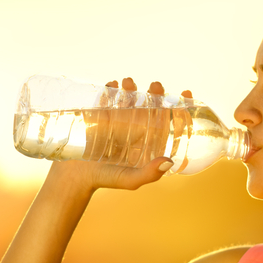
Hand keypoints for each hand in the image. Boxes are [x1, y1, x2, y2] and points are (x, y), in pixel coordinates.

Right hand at [51, 77, 176, 190]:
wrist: (75, 177)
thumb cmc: (106, 180)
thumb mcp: (130, 180)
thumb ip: (149, 174)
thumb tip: (169, 161)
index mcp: (148, 142)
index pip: (168, 123)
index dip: (179, 108)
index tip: (186, 94)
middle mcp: (135, 130)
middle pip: (150, 107)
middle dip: (155, 93)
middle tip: (155, 85)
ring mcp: (117, 122)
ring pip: (129, 100)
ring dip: (131, 88)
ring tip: (129, 82)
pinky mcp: (99, 117)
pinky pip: (106, 100)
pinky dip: (109, 90)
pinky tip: (112, 85)